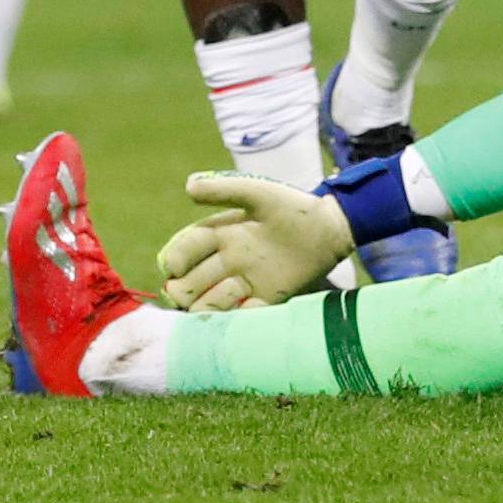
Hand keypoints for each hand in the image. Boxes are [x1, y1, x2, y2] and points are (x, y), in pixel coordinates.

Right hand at [157, 173, 353, 310]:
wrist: (328, 229)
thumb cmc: (291, 207)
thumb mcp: (258, 193)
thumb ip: (225, 190)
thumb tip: (188, 186)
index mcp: (219, 234)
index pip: (183, 251)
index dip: (174, 260)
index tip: (175, 266)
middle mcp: (225, 262)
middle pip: (187, 286)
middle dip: (185, 290)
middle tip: (193, 289)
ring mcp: (242, 284)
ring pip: (206, 306)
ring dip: (211, 304)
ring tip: (233, 291)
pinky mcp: (262, 301)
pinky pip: (240, 317)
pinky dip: (240, 316)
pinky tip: (251, 304)